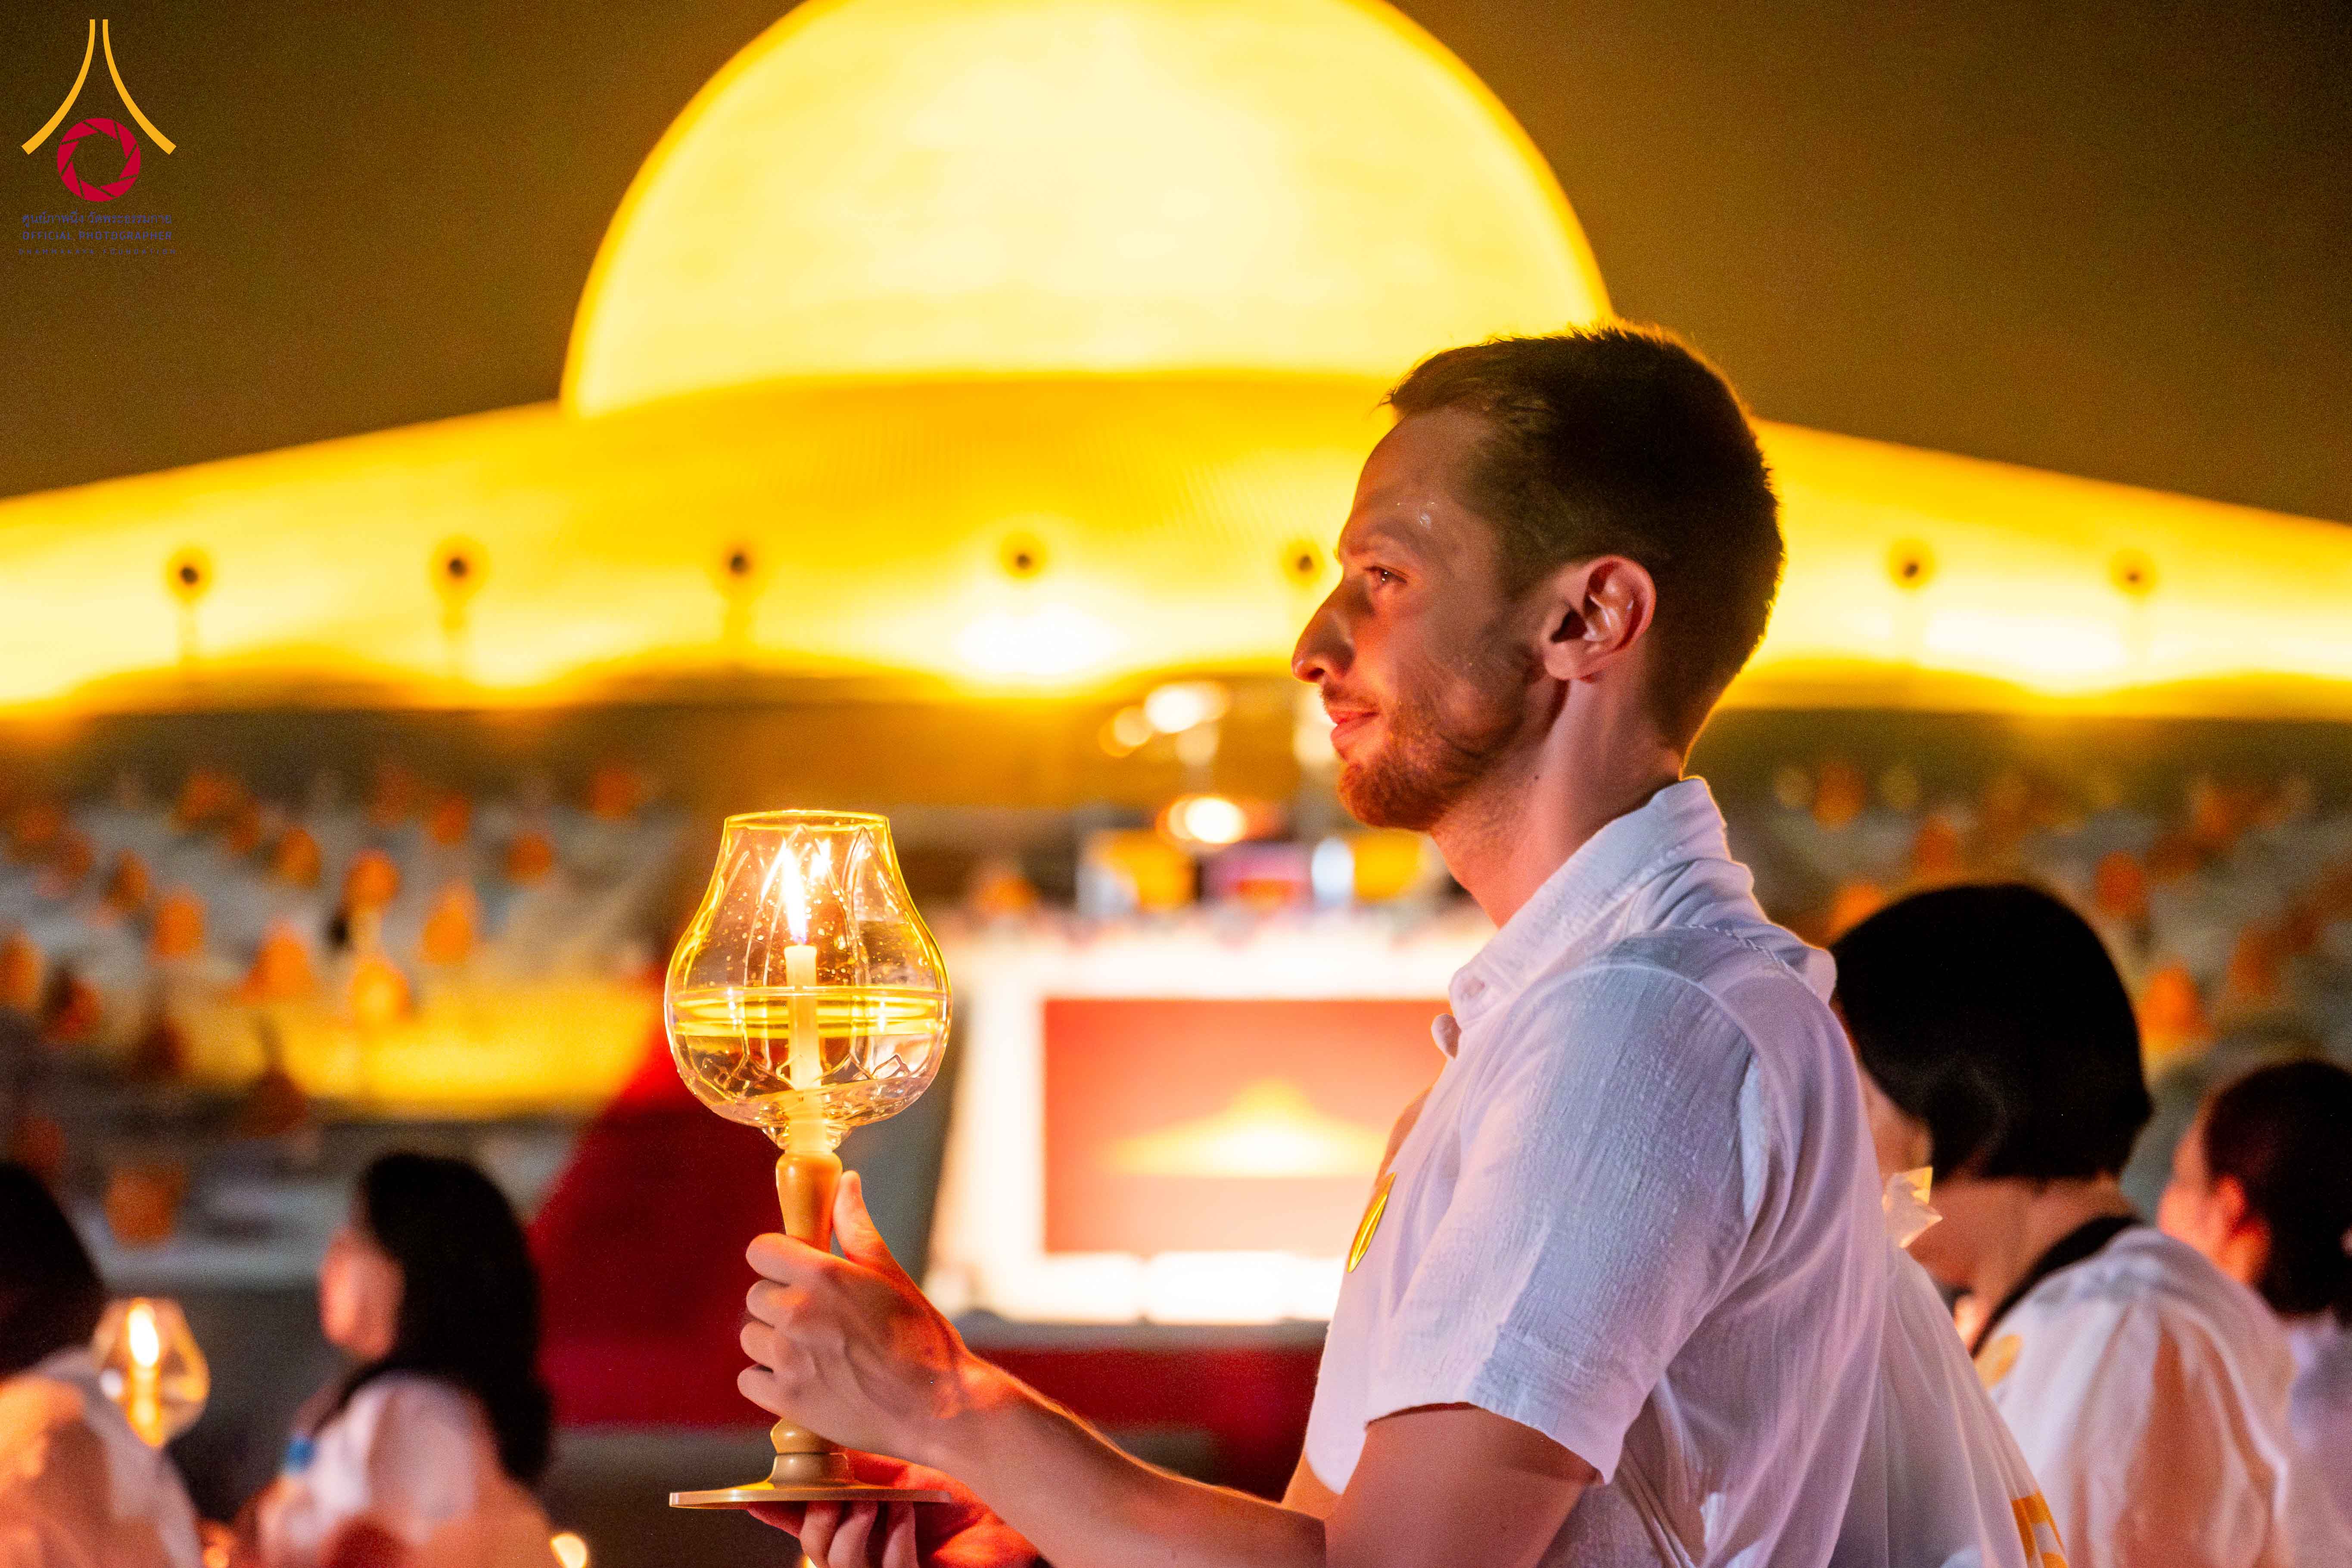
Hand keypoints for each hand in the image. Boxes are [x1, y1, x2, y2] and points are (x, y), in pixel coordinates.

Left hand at [739, 1170, 996, 1463]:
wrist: (937, 1407)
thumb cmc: (920, 1338)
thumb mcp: (891, 1274)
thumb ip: (857, 1226)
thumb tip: (845, 1181)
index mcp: (823, 1276)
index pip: (760, 1251)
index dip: (777, 1258)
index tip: (795, 1271)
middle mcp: (798, 1314)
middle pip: (755, 1296)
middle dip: (780, 1302)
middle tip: (818, 1319)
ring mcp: (789, 1360)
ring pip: (750, 1337)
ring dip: (773, 1341)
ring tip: (814, 1351)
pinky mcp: (785, 1401)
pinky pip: (749, 1379)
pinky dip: (769, 1380)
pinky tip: (804, 1378)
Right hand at [750, 1451, 1039, 1567]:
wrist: (1015, 1498)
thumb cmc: (966, 1485)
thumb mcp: (905, 1469)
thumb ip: (860, 1465)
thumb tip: (813, 1444)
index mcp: (862, 1520)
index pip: (808, 1522)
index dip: (780, 1514)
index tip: (754, 1497)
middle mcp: (871, 1550)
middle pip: (816, 1551)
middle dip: (818, 1522)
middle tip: (837, 1497)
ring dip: (854, 1535)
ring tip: (879, 1506)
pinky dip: (892, 1548)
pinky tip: (905, 1524)